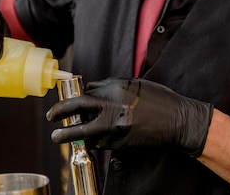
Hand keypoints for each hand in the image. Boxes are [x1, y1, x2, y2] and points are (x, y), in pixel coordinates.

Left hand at [46, 78, 212, 156]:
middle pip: (77, 107)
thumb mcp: (136, 85)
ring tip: (63, 136)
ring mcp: (115, 126)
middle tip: (50, 118)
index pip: (87, 91)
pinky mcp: (120, 143)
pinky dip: (94, 142)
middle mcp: (113, 106)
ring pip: (85, 131)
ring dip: (75, 134)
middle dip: (59, 112)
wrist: (179, 121)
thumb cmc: (161, 100)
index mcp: (117, 88)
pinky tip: (93, 141)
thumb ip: (113, 86)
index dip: (75, 97)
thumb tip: (91, 89)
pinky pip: (100, 143)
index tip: (68, 102)